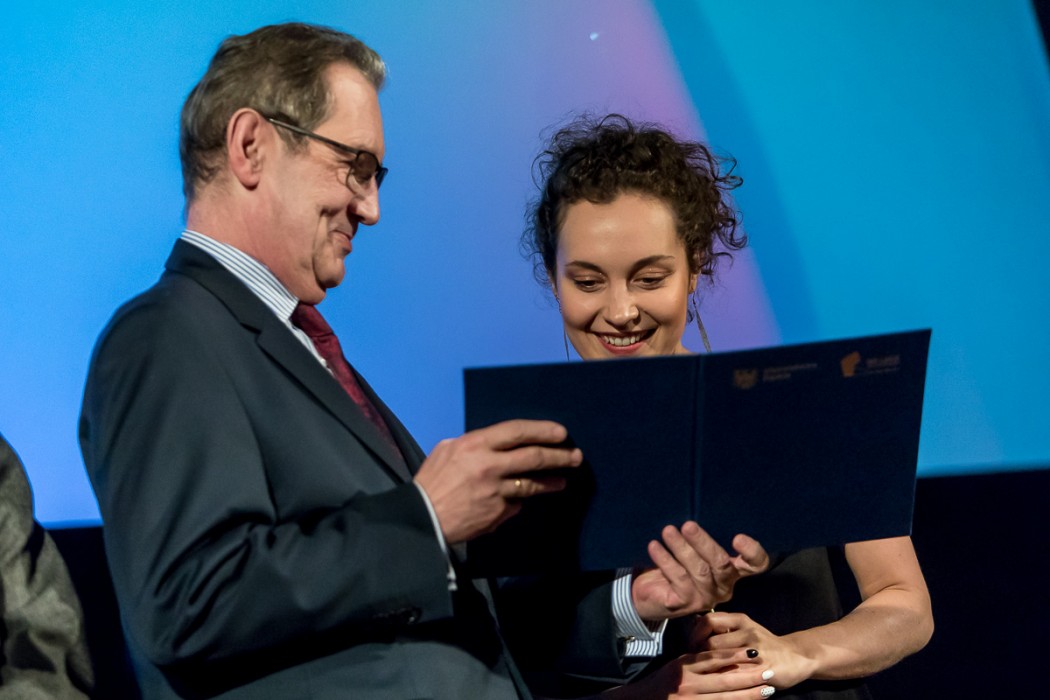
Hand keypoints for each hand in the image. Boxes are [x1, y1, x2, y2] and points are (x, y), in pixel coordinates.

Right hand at [415, 419, 581, 543]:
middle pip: (533, 457)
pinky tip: (519, 502)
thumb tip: (496, 444)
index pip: (517, 431)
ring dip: (551, 482)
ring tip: (561, 481)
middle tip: (575, 456)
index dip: (542, 430)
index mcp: (475, 445)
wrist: (423, 519)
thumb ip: (474, 445)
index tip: (561, 433)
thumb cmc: (431, 482)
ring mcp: (496, 492)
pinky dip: (518, 502)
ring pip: (532, 484)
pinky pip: (515, 504)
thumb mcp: (446, 450)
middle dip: (559, 456)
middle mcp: (489, 466)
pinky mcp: (498, 513)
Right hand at [601, 648, 774, 698]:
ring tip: (768, 690)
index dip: (736, 656)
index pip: (715, 658)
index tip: (755, 652)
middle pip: (724, 679)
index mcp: (684, 666)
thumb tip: (719, 648)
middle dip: (749, 676)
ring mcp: (690, 699)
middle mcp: (687, 683)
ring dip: (748, 694)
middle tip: (769, 672)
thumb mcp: (676, 666)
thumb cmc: (661, 682)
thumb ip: (695, 658)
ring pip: (725, 697)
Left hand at [632, 522, 768, 620]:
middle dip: (704, 542)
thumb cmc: (677, 562)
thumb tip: (696, 505)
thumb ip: (701, 536)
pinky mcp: (684, 603)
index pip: (755, 564)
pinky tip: (655, 546)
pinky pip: (677, 578)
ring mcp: (705, 597)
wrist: (649, 592)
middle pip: (722, 564)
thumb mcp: (694, 548)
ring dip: (682, 548)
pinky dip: (665, 560)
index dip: (753, 552)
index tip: (738, 537)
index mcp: (733, 570)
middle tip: (688, 525)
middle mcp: (723, 585)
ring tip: (668, 531)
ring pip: (699, 570)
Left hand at [698, 612, 814, 690]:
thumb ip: (722, 625)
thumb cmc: (764, 644)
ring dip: (710, 668)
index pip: (708, 621)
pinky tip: (719, 681)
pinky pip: (736, 675)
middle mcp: (748, 631)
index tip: (691, 646)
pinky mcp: (762, 669)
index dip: (695, 634)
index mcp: (741, 619)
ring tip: (706, 673)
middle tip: (696, 664)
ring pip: (722, 661)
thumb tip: (695, 620)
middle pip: (712, 643)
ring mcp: (756, 651)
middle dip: (700, 655)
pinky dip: (724, 678)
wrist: (796, 657)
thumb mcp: (744, 628)